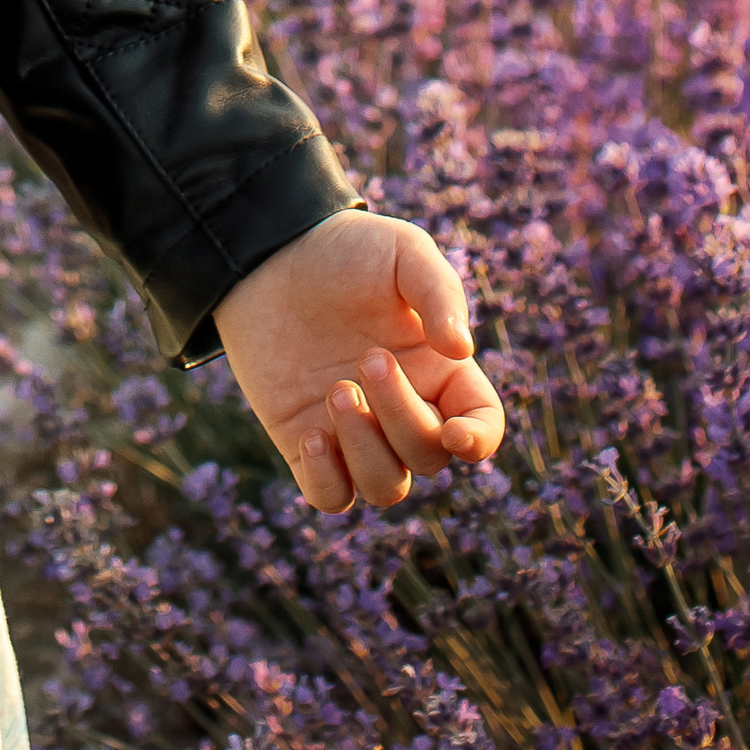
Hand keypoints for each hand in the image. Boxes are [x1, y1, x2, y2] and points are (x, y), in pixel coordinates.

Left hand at [212, 210, 504, 513]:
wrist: (268, 255)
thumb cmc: (345, 252)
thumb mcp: (401, 253)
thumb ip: (439, 294)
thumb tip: (461, 349)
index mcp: (441, 371)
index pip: (481, 426)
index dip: (478, 441)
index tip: (453, 432)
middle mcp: (404, 410)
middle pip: (427, 455)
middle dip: (400, 415)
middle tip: (367, 358)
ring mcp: (356, 433)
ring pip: (386, 486)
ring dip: (365, 449)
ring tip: (336, 390)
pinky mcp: (306, 443)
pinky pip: (330, 497)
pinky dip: (328, 481)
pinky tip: (313, 435)